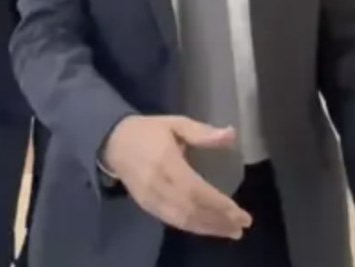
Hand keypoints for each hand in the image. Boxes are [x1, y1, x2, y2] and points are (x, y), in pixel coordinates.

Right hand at [101, 115, 251, 238]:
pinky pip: (172, 221)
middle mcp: (158, 184)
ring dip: (208, 228)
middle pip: (192, 210)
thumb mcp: (175, 123)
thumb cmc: (148, 131)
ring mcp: (150, 198)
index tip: (240, 213)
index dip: (219, 205)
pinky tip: (207, 228)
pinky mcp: (146, 206)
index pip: (197, 190)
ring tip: (230, 231)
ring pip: (183, 220)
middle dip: (219, 220)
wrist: (113, 142)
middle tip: (241, 226)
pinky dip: (192, 227)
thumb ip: (202, 132)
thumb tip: (231, 134)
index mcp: (166, 162)